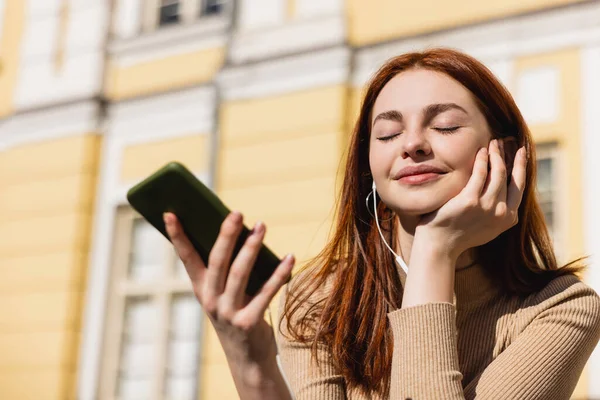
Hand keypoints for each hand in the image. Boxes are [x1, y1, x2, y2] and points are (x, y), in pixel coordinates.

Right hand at [164, 211, 294, 371]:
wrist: (248, 360)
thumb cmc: (238, 317)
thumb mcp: (226, 295)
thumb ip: (229, 270)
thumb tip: (242, 231)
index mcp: (202, 290)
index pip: (186, 258)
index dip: (178, 236)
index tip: (170, 213)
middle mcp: (211, 300)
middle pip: (217, 261)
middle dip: (226, 235)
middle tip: (237, 213)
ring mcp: (228, 313)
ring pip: (239, 273)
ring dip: (252, 247)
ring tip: (261, 225)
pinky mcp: (249, 323)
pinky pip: (266, 292)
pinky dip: (280, 273)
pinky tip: (290, 257)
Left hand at [414, 138, 526, 261]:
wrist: (439, 245)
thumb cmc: (458, 234)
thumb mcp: (486, 225)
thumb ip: (496, 210)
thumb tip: (502, 191)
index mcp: (509, 218)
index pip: (520, 186)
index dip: (521, 167)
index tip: (520, 153)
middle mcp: (502, 212)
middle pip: (509, 176)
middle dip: (508, 156)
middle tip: (503, 142)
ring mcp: (487, 207)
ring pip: (497, 172)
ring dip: (495, 154)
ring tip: (491, 143)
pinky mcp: (470, 200)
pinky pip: (479, 173)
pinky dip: (481, 159)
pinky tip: (480, 151)